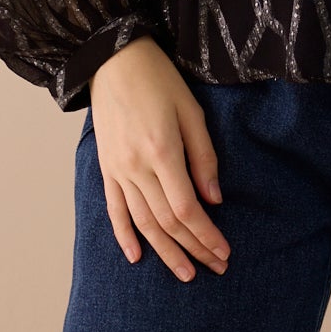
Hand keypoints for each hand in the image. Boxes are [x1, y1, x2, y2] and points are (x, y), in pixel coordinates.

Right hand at [87, 37, 230, 281]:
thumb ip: (203, 156)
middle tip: (215, 268)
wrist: (114, 59)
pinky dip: (124, 236)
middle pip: (166, 222)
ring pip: (142, 222)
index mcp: (162, 151)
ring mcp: (117, 170)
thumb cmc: (158, 79)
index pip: (186, 208)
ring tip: (185, 272)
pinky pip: (114, 209)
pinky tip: (137, 257)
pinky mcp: (106, 168)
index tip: (224, 253)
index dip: (206, 235)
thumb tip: (215, 200)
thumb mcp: (191, 110)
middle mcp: (136, 166)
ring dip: (164, 251)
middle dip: (193, 248)